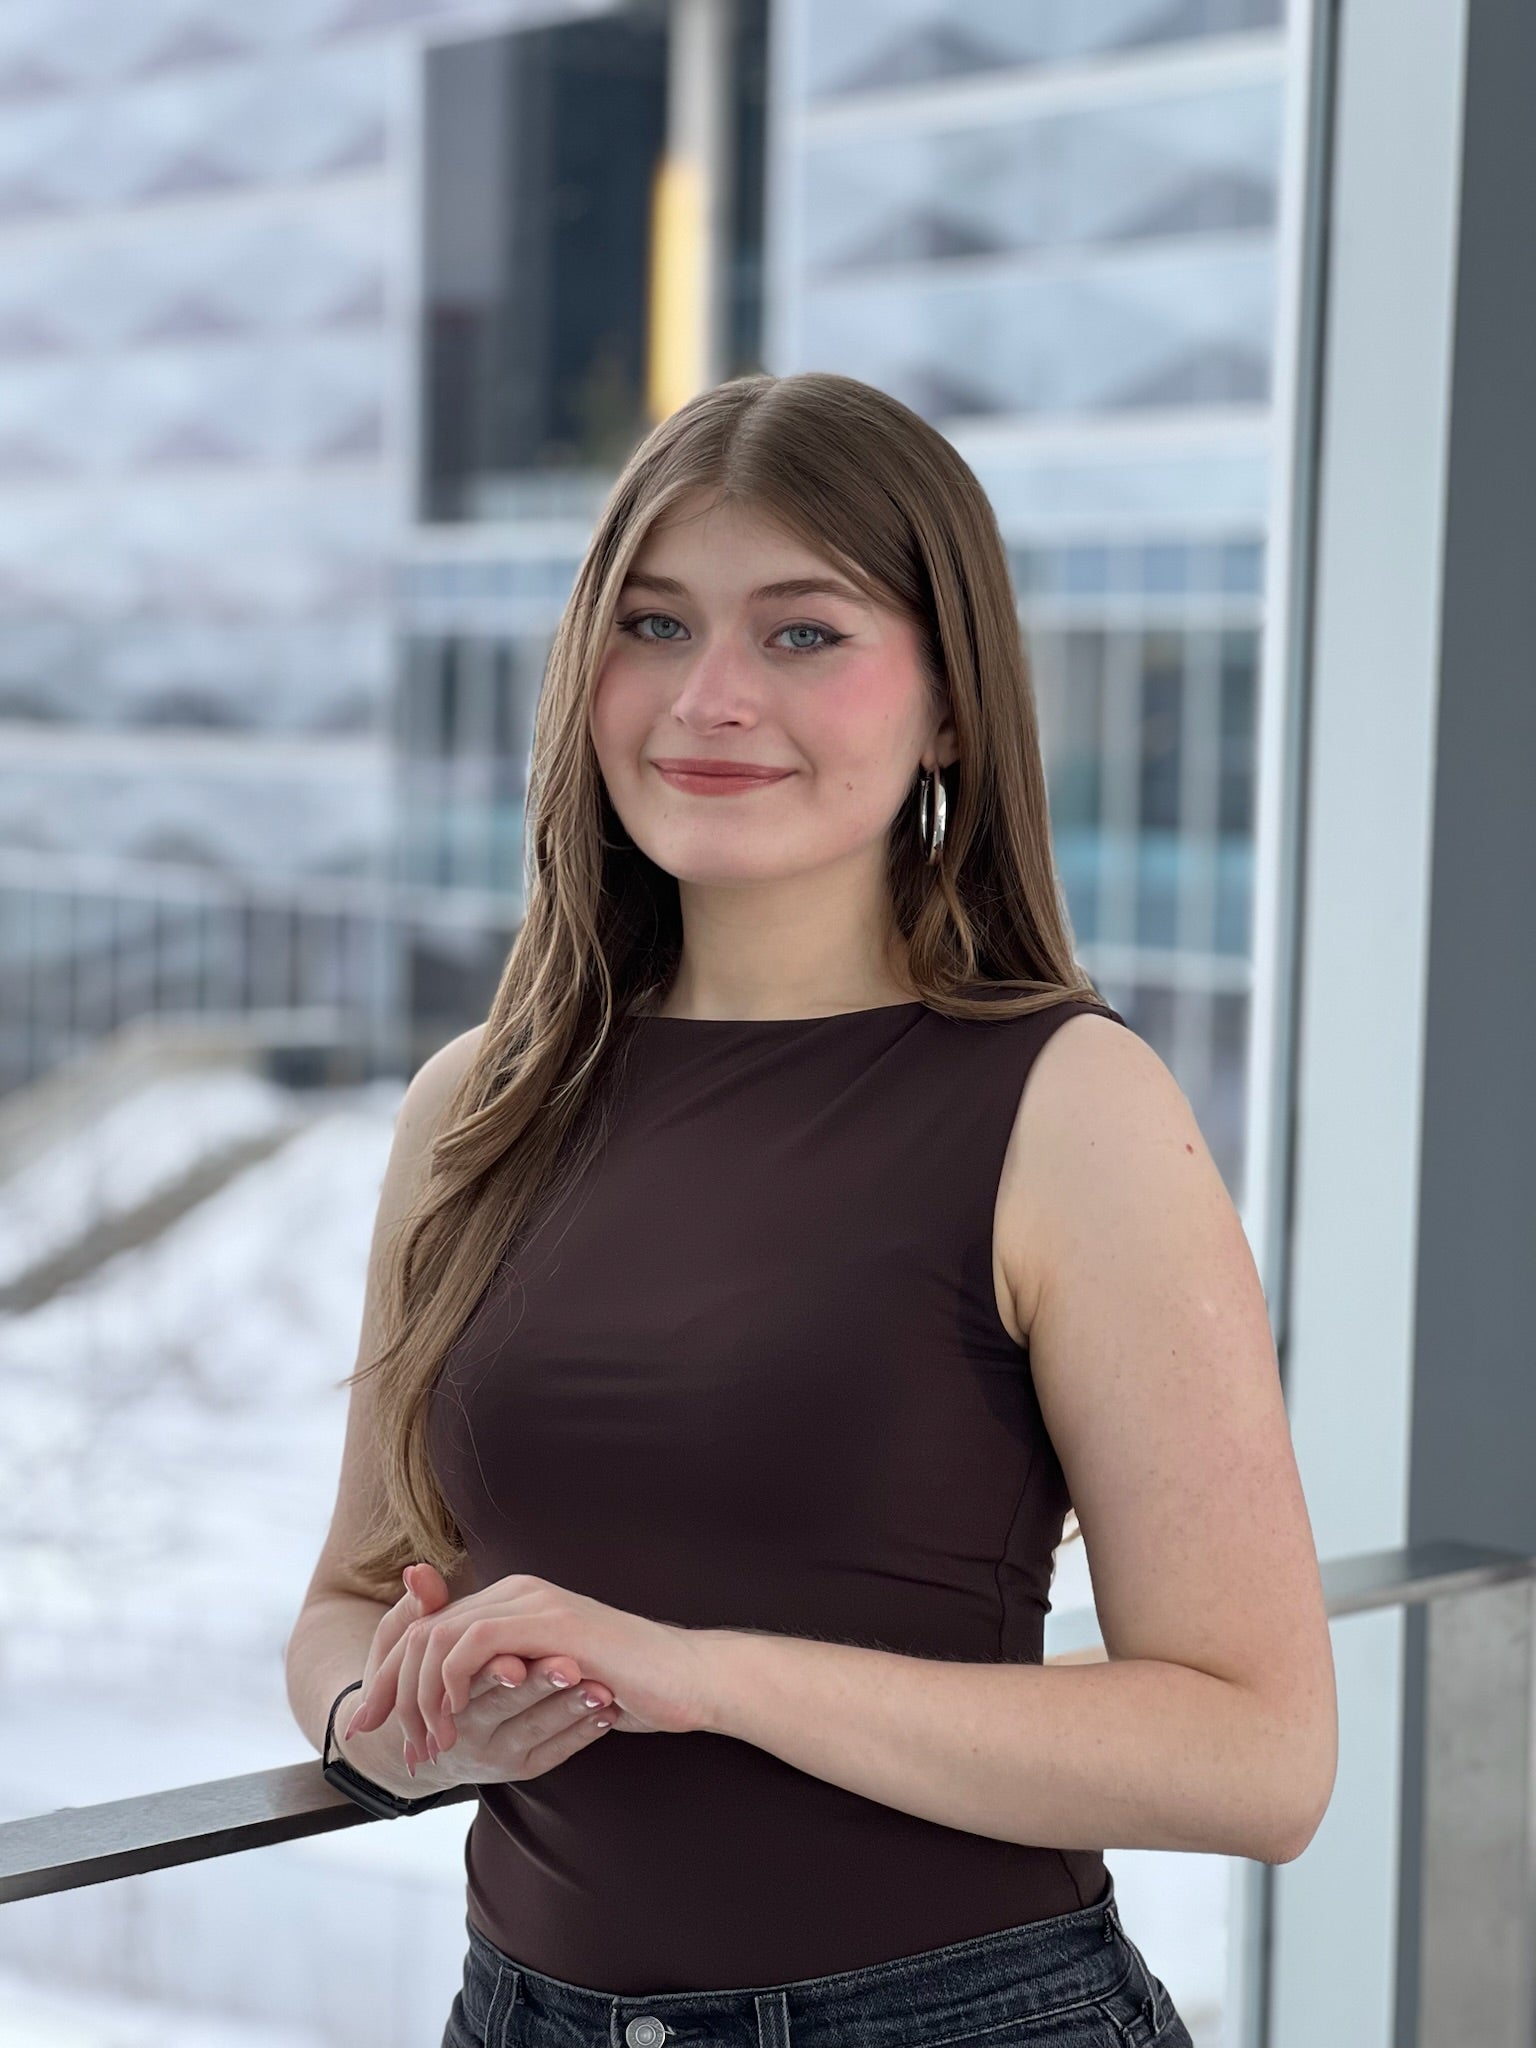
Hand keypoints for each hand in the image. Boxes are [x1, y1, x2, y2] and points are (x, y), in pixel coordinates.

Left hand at [343, 1570, 717, 1766]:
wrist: (684, 1678)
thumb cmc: (624, 1685)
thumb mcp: (550, 1684)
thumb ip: (505, 1677)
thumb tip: (452, 1701)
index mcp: (512, 1600)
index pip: (427, 1629)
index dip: (389, 1677)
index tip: (367, 1725)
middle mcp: (515, 1591)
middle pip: (420, 1630)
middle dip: (388, 1689)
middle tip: (380, 1741)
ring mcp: (532, 1602)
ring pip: (439, 1636)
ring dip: (420, 1697)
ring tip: (426, 1746)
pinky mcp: (549, 1621)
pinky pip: (474, 1642)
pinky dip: (452, 1682)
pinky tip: (454, 1719)